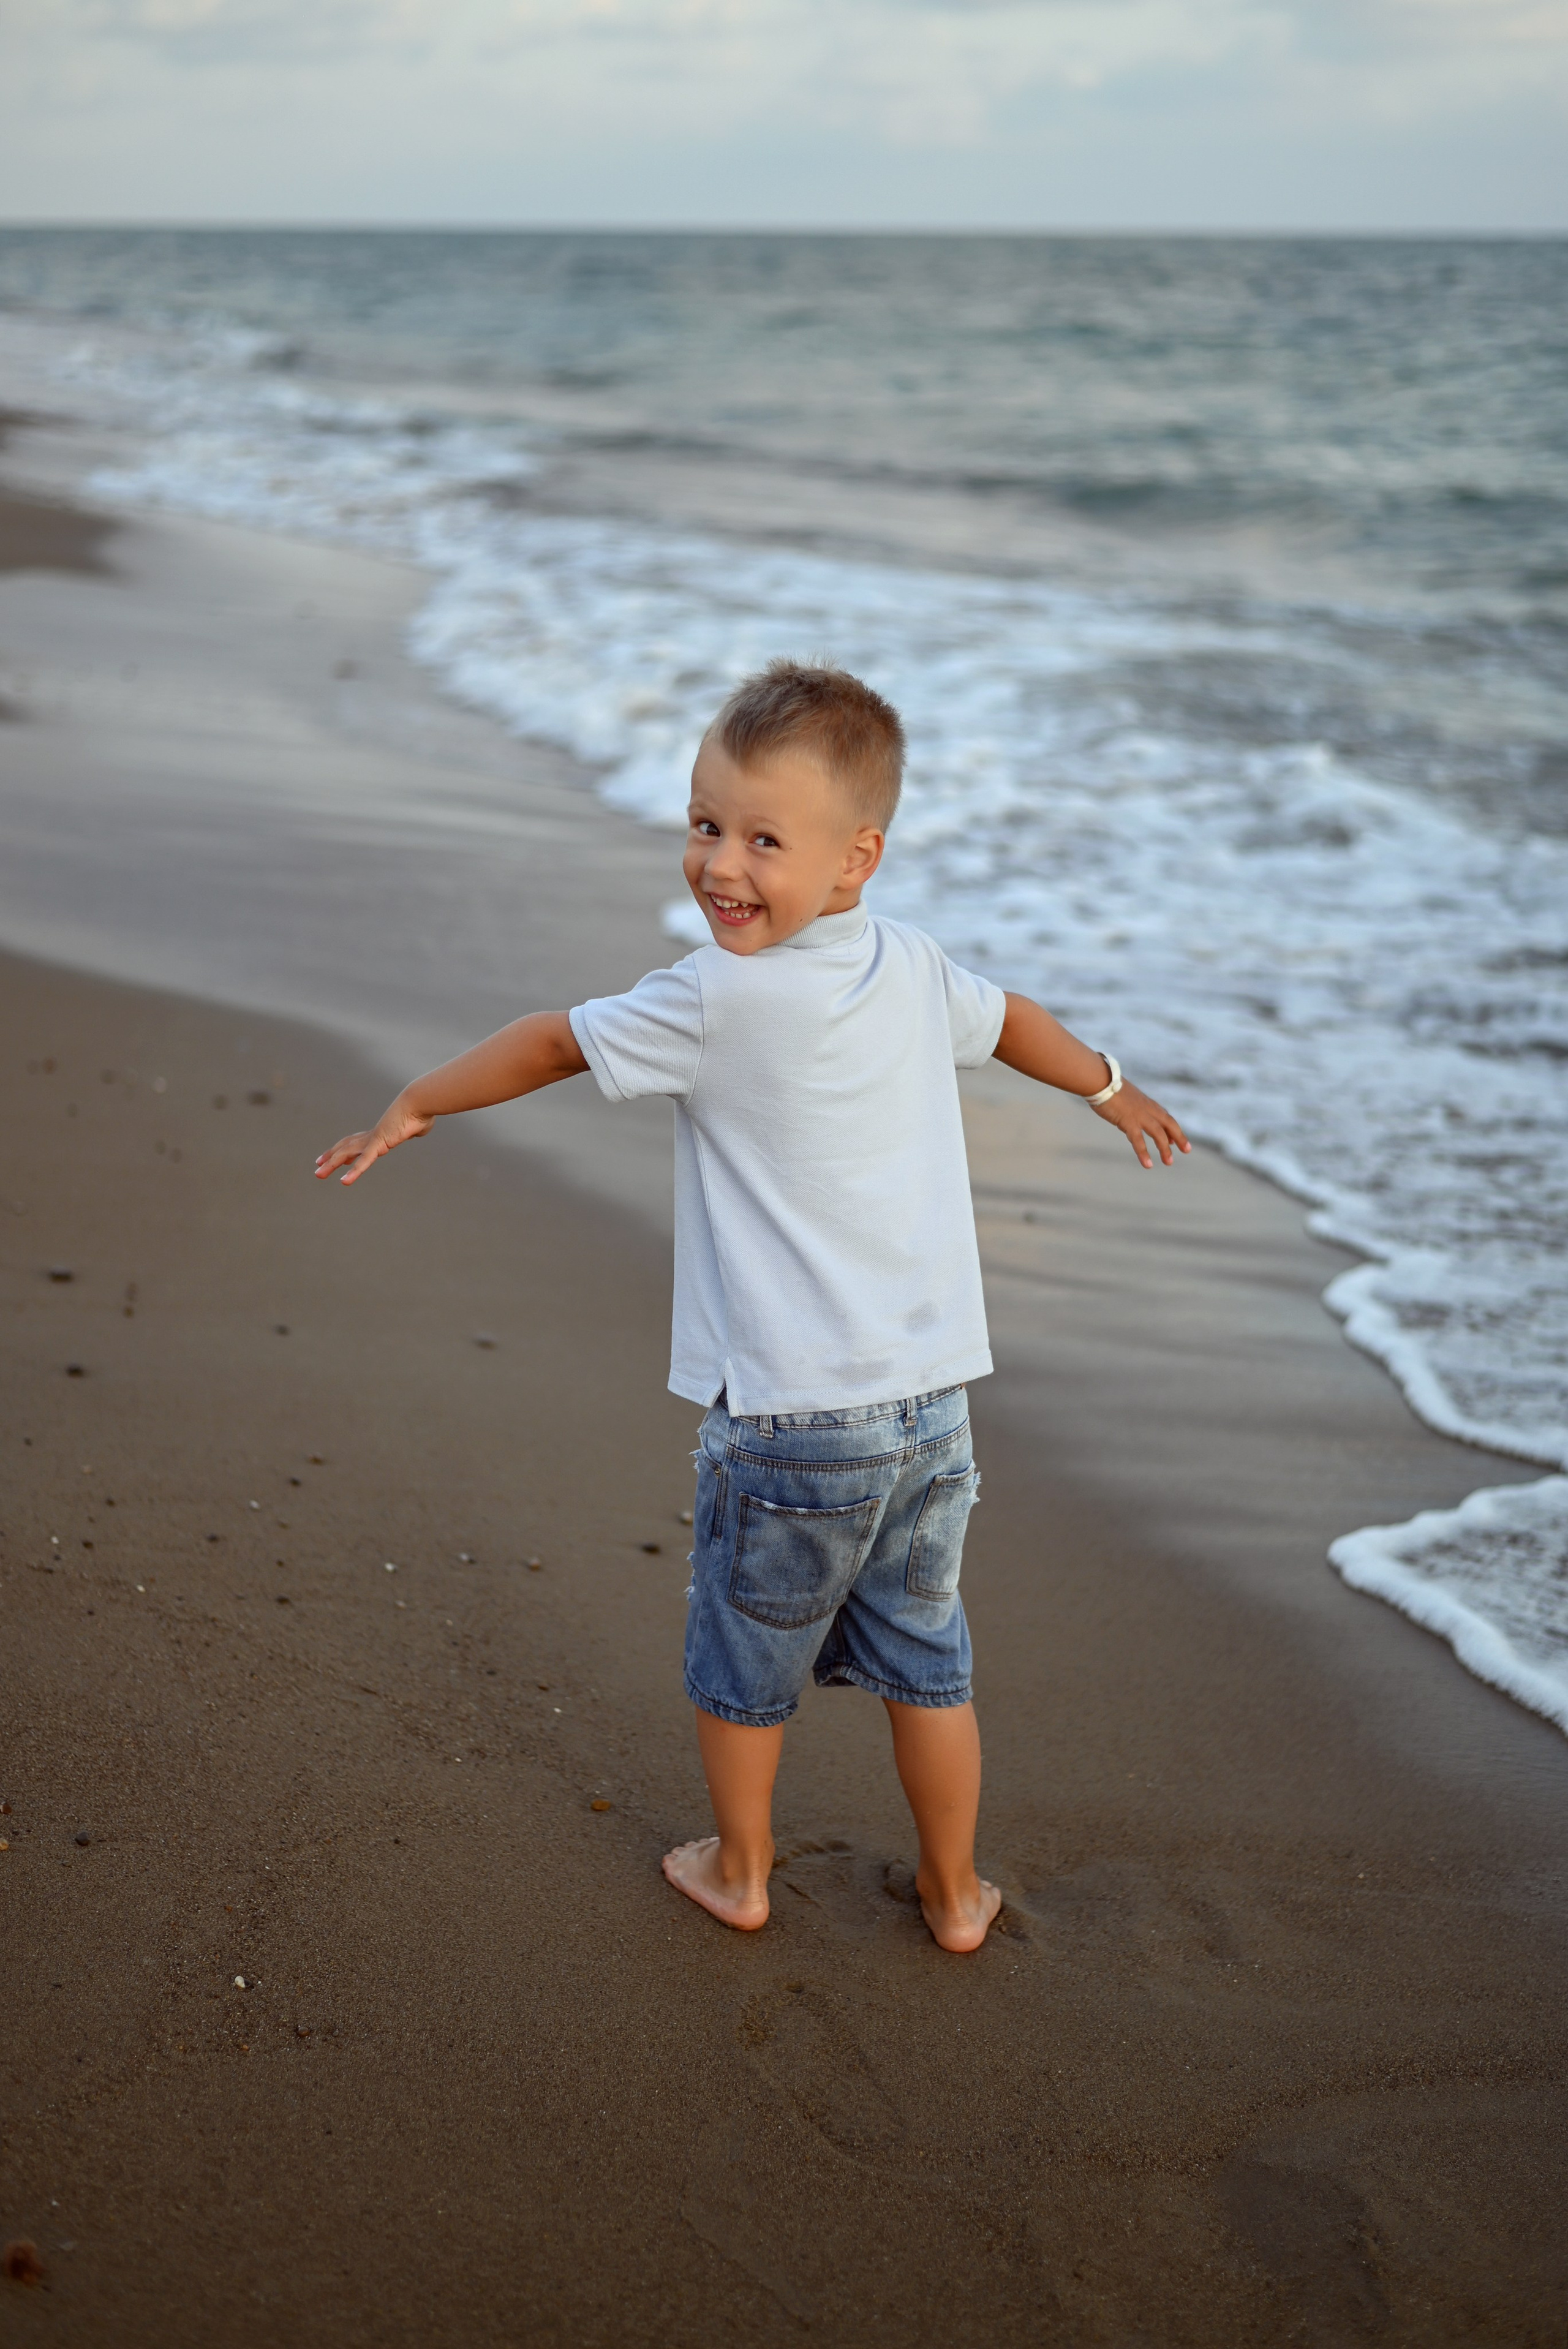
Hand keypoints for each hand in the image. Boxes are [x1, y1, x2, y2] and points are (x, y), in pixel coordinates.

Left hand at [314, 1094, 432, 1185]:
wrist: (419, 1103)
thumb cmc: (421, 1112)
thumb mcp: (418, 1125)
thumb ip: (415, 1129)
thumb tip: (420, 1127)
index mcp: (380, 1133)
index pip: (357, 1142)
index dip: (343, 1150)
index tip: (335, 1157)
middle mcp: (372, 1135)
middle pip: (346, 1147)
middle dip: (331, 1156)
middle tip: (318, 1165)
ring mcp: (373, 1139)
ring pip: (346, 1153)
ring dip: (331, 1164)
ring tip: (318, 1174)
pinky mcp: (378, 1143)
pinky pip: (364, 1161)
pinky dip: (354, 1171)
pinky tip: (344, 1182)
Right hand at [1092, 1079, 1190, 1168]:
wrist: (1099, 1080)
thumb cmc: (1107, 1086)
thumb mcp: (1123, 1095)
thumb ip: (1129, 1105)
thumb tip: (1125, 1109)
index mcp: (1146, 1103)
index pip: (1164, 1117)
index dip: (1171, 1129)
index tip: (1175, 1140)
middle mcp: (1147, 1109)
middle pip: (1169, 1124)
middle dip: (1179, 1137)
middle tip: (1186, 1150)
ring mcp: (1139, 1115)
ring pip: (1158, 1134)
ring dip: (1165, 1148)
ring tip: (1169, 1162)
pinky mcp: (1128, 1122)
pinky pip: (1139, 1141)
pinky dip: (1144, 1153)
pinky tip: (1148, 1165)